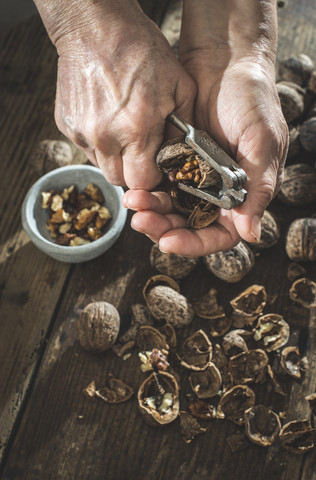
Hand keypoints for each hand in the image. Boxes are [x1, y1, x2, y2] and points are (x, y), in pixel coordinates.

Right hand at [44, 1, 195, 189]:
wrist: (95, 26)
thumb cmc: (139, 50)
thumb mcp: (179, 85)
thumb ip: (184, 128)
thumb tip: (181, 156)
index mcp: (137, 129)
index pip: (143, 181)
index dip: (153, 179)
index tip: (157, 168)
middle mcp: (105, 136)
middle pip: (120, 180)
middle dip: (134, 173)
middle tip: (142, 153)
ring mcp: (82, 133)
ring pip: (102, 167)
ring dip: (116, 159)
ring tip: (125, 133)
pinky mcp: (67, 126)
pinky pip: (87, 150)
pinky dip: (100, 144)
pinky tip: (108, 122)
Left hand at [123, 1, 288, 255]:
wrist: (224, 60)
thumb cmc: (252, 100)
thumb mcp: (262, 142)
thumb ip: (258, 188)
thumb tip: (251, 235)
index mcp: (243, 195)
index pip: (220, 235)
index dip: (195, 244)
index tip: (169, 242)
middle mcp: (217, 191)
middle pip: (189, 225)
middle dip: (164, 228)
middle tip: (141, 220)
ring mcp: (194, 177)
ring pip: (169, 207)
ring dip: (150, 210)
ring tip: (133, 200)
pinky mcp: (174, 160)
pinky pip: (157, 183)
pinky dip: (145, 188)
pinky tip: (132, 186)